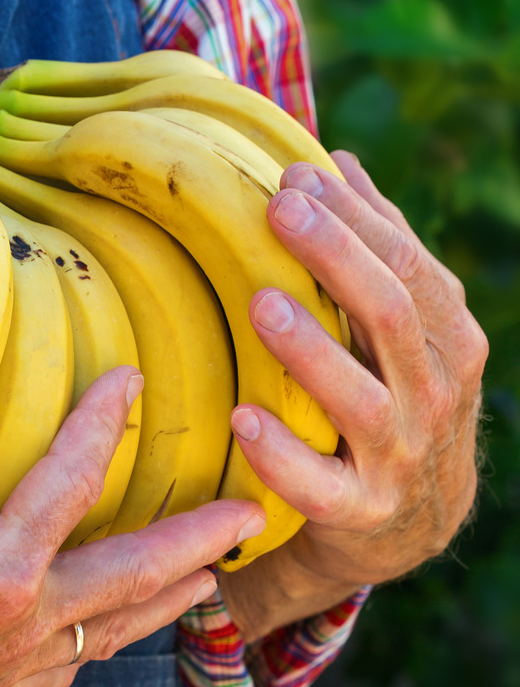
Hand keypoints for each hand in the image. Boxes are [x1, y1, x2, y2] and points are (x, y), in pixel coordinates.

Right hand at [0, 355, 264, 686]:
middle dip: (195, 540)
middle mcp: (23, 627)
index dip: (102, 424)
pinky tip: (108, 640)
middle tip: (251, 516)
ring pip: (115, 630)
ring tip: (210, 581)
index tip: (133, 378)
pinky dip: (110, 645)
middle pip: (132, 574)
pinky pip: (73, 669)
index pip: (68, 484)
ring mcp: (11, 669)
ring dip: (168, 600)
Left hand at [216, 151, 487, 642]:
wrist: (409, 521)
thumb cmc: (392, 397)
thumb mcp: (399, 329)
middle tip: (278, 211)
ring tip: (261, 303)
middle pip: (391, 314)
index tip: (297, 177)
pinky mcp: (360, 510)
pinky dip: (280, 454)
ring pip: (359, 398)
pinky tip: (241, 417)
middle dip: (335, 257)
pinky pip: (319, 485)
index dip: (355, 219)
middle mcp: (434, 393)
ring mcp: (399, 454)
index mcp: (445, 337)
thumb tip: (339, 164)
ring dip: (309, 350)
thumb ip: (378, 249)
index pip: (407, 265)